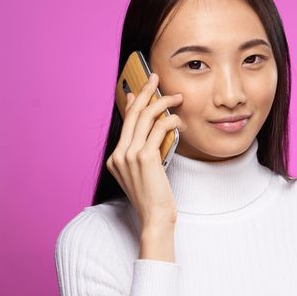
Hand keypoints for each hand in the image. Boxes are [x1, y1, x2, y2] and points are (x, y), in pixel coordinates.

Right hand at [106, 73, 185, 231]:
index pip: (125, 122)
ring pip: (146, 117)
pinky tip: (180, 121)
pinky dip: (171, 121)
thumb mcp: (144, 172)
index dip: (133, 102)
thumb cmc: (154, 197)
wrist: (154, 217)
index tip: (140, 90)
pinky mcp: (145, 158)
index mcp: (116, 157)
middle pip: (133, 114)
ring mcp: (130, 155)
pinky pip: (159, 129)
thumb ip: (144, 151)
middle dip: (146, 92)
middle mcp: (119, 154)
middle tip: (156, 78)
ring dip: (163, 103)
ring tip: (177, 97)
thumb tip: (153, 129)